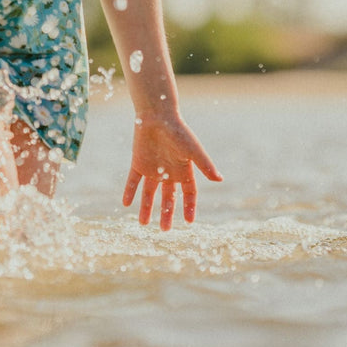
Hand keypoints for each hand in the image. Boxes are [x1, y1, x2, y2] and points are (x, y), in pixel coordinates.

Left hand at [122, 113, 221, 229]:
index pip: (189, 193)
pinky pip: (133, 181)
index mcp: (183, 169)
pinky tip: (126, 203)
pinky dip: (129, 191)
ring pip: (149, 193)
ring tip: (142, 224)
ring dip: (146, 207)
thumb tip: (220, 179)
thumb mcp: (193, 150)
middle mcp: (168, 171)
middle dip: (167, 213)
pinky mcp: (138, 163)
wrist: (157, 115)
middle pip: (168, 197)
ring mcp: (152, 168)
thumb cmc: (178, 131)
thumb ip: (205, 165)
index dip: (189, 207)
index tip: (189, 222)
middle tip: (164, 230)